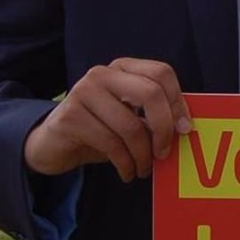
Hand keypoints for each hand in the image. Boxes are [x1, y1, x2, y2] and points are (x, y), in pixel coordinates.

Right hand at [24, 59, 192, 182]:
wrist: (54, 143)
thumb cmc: (102, 129)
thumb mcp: (130, 117)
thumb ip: (153, 115)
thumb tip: (185, 127)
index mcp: (123, 67)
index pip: (161, 73)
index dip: (178, 101)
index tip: (184, 129)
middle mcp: (102, 74)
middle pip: (150, 93)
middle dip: (164, 128)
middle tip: (164, 153)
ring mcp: (83, 92)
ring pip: (130, 126)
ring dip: (143, 155)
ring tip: (143, 169)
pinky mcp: (70, 116)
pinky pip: (111, 143)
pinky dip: (125, 163)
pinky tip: (127, 172)